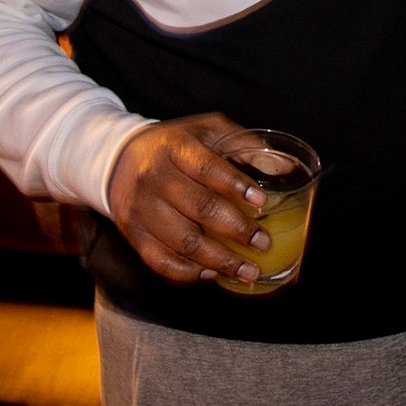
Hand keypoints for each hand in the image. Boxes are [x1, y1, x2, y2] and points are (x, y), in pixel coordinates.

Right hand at [106, 113, 272, 284]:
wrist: (120, 160)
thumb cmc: (177, 146)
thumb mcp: (209, 130)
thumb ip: (246, 145)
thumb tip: (285, 169)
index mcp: (175, 147)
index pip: (207, 168)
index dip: (236, 186)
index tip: (262, 202)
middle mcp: (155, 178)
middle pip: (199, 208)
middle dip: (237, 230)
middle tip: (264, 243)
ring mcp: (141, 209)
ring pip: (182, 241)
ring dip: (220, 260)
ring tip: (248, 271)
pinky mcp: (134, 235)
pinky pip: (161, 262)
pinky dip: (189, 273)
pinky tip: (213, 275)